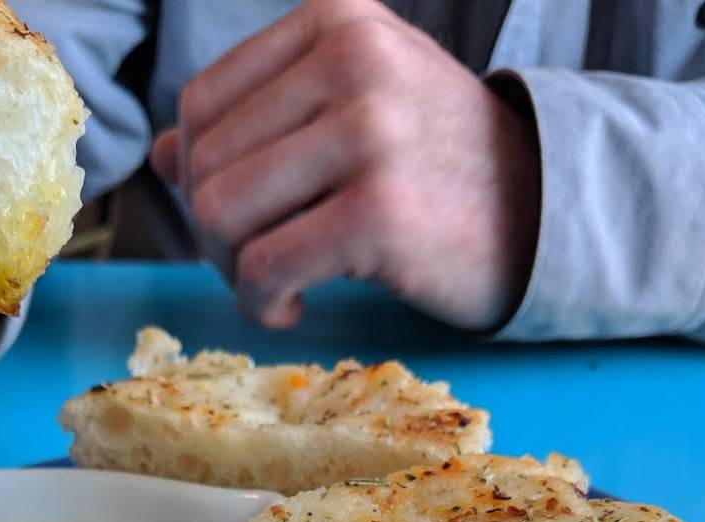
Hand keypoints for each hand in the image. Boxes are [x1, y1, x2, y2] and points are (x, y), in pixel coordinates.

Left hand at [152, 0, 539, 331]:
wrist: (543, 213)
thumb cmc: (437, 169)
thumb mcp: (352, 115)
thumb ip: (258, 123)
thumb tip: (160, 156)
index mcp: (334, 23)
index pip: (200, 107)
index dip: (198, 179)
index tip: (245, 220)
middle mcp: (350, 60)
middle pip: (202, 164)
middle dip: (213, 235)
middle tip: (258, 266)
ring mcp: (368, 133)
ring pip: (219, 214)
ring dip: (233, 272)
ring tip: (276, 286)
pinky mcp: (379, 212)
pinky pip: (264, 269)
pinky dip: (262, 305)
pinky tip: (293, 309)